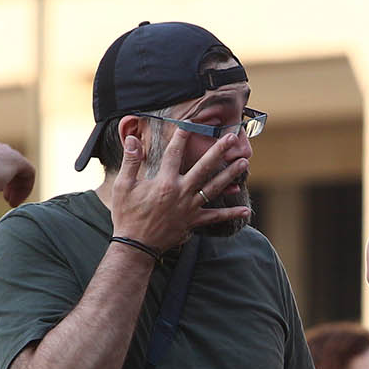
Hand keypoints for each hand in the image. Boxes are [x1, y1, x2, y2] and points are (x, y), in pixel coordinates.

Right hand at [0, 139, 35, 205]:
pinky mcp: (18, 160)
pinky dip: (25, 188)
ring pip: (18, 170)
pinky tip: (17, 201)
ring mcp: (6, 151)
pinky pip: (28, 174)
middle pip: (7, 165)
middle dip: (8, 183)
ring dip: (16, 188)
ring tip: (11, 203)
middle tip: (6, 198)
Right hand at [110, 129, 249, 250]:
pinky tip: (246, 210)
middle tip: (231, 138)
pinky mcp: (194, 222)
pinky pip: (215, 218)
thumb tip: (132, 139)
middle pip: (204, 167)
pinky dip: (230, 214)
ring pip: (214, 188)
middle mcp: (181, 193)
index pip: (174, 153)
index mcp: (164, 182)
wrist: (135, 245)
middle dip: (218, 151)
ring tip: (243, 163)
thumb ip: (131, 161)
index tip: (190, 123)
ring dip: (230, 175)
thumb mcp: (123, 186)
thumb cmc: (127, 215)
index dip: (182, 137)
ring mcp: (190, 208)